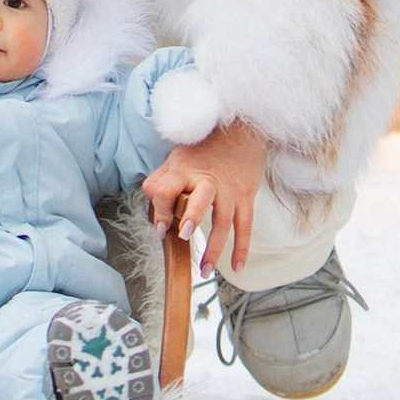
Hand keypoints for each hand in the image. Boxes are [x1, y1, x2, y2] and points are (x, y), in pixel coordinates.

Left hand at [141, 118, 266, 276]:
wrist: (242, 129)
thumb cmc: (204, 148)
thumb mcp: (177, 158)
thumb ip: (161, 181)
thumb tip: (152, 207)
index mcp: (183, 170)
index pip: (165, 189)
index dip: (160, 210)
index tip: (162, 229)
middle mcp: (206, 180)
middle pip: (200, 199)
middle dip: (193, 216)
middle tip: (185, 235)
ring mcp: (229, 190)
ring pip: (224, 221)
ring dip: (215, 247)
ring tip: (204, 270)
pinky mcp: (246, 196)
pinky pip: (245, 225)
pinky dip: (242, 248)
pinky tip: (238, 267)